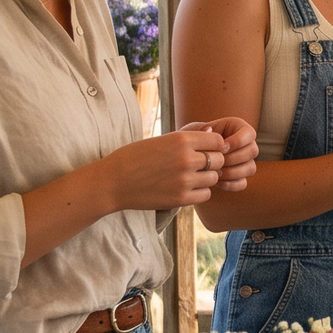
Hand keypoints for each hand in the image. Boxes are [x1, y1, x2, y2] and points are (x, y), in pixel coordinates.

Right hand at [104, 128, 228, 210]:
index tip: (205, 150)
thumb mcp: (161, 140)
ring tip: (190, 177)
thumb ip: (188, 139)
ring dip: (206, 178)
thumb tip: (213, 134)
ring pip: (214, 178)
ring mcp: (185, 180)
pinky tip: (186, 188)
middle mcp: (186, 158)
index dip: (214, 146)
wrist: (113, 182)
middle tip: (198, 166)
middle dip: (212, 162)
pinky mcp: (181, 198)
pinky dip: (200, 192)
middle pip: (219, 160)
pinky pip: (205, 194)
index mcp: (181, 139)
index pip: (218, 141)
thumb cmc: (135, 157)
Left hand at [185, 117, 258, 191]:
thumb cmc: (188, 142)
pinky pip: (242, 183)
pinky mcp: (239, 177)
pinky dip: (230, 184)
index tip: (221, 147)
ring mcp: (244, 162)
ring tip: (215, 172)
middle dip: (234, 158)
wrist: (183, 159)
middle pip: (253, 151)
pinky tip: (216, 182)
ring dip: (232, 172)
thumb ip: (200, 130)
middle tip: (217, 162)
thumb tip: (210, 130)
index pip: (249, 133)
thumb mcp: (191, 132)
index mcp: (238, 128)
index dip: (238, 142)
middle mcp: (245, 144)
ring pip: (250, 168)